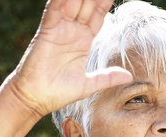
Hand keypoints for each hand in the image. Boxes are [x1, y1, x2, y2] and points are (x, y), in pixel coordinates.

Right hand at [8, 0, 132, 117]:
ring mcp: (59, 29)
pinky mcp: (46, 32)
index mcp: (83, 40)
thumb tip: (129, 76)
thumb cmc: (58, 92)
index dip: (105, 2)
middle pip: (87, 5)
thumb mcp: (88, 85)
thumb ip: (107, 77)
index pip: (98, 15)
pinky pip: (53, 12)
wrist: (36, 99)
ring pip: (71, 4)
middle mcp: (72, 31)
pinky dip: (58, 1)